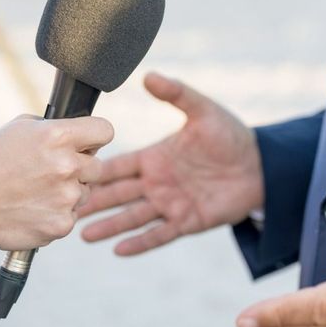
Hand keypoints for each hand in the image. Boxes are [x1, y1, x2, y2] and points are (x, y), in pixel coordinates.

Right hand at [0, 114, 113, 250]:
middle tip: (50, 172)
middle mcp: (67, 166)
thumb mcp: (20, 129)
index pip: (105, 130)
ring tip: (34, 192)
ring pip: (85, 193)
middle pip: (98, 166)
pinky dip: (55, 215)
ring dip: (68, 193)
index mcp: (57, 136)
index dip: (95, 137)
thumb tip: (81, 132)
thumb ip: (55, 128)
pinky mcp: (61, 225)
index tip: (87, 142)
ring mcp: (66, 198)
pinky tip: (31, 209)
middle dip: (80, 168)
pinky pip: (71, 216)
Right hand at [78, 72, 262, 254]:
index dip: (95, 170)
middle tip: (63, 207)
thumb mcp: (203, 110)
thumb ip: (176, 94)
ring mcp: (170, 204)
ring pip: (132, 217)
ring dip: (109, 226)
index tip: (69, 173)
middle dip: (92, 202)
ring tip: (82, 234)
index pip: (118, 166)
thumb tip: (148, 76)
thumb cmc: (232, 136)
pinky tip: (119, 250)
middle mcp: (157, 182)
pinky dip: (140, 243)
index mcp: (155, 157)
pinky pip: (159, 235)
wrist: (262, 166)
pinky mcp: (187, 222)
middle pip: (117, 194)